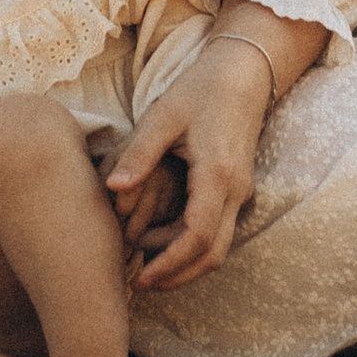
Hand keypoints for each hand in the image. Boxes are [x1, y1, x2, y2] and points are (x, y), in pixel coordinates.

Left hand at [104, 38, 274, 294]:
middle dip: (177, 276)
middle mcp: (235, 191)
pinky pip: (217, 230)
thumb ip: (139, 154)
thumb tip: (112, 189)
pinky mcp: (235, 189)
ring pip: (218, 247)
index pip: (197, 237)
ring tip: (143, 264)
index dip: (169, 264)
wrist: (244, 72)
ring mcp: (239, 192)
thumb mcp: (164, 116)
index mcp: (217, 175)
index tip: (140, 278)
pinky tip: (160, 240)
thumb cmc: (201, 89)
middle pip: (213, 254)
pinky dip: (190, 246)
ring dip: (184, 263)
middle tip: (139, 284)